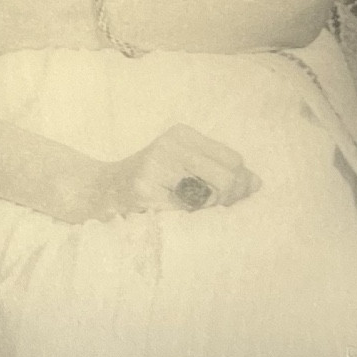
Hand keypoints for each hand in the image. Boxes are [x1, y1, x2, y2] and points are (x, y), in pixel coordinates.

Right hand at [82, 124, 260, 221]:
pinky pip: (186, 213)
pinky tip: (171, 218)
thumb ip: (219, 172)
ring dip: (206, 213)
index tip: (222, 201)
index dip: (237, 186)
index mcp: (182, 134)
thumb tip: (257, 184)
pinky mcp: (145, 190)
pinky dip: (187, 223)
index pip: (233, 160)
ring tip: (186, 213)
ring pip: (211, 196)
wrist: (98, 193)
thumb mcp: (183, 167)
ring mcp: (156, 166)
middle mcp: (170, 144)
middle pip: (227, 176)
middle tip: (205, 211)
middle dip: (226, 201)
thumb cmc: (149, 185)